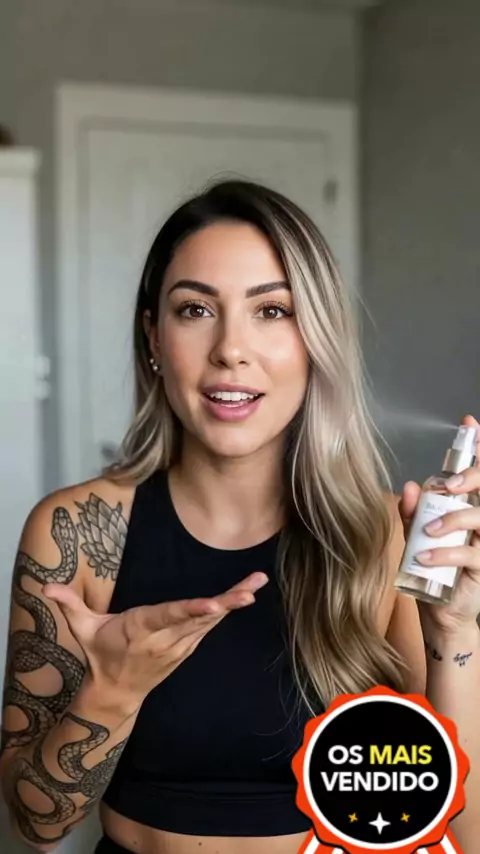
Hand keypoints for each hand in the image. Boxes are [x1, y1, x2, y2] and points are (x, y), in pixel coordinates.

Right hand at [43, 572, 268, 707]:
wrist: (118, 693)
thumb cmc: (101, 654)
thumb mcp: (82, 629)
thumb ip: (69, 604)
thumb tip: (45, 587)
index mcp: (140, 628)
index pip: (169, 616)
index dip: (191, 610)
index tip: (213, 604)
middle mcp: (165, 638)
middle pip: (199, 618)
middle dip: (225, 605)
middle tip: (249, 591)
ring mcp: (179, 645)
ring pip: (210, 621)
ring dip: (233, 604)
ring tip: (255, 585)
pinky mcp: (188, 646)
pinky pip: (210, 626)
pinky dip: (227, 611)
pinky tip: (245, 595)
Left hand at [399, 414, 479, 633]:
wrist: (440, 614)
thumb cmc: (432, 570)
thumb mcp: (416, 538)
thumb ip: (413, 513)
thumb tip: (410, 486)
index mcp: (469, 508)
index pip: (478, 476)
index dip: (479, 449)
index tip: (470, 424)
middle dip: (472, 478)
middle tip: (449, 486)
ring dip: (453, 519)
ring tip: (427, 531)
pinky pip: (472, 554)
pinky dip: (446, 552)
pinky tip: (425, 555)